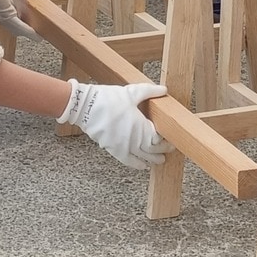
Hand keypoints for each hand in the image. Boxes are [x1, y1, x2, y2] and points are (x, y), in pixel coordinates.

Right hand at [0, 0, 42, 41]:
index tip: (39, 38)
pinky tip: (18, 12)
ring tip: (29, 22)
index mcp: (5, 12)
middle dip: (25, 31)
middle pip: (15, 29)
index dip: (31, 33)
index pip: (21, 28)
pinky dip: (13, 18)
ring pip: (9, 24)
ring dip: (19, 25)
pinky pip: (4, 17)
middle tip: (36, 32)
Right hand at [58, 80, 173, 168]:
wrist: (86, 107)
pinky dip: (136, 164)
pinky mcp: (113, 149)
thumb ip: (150, 91)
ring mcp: (123, 146)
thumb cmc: (108, 99)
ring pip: (142, 157)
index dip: (165, 140)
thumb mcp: (132, 92)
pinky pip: (127, 160)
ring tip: (160, 160)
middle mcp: (133, 140)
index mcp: (141, 127)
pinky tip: (143, 166)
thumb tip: (164, 90)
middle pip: (152, 150)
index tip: (171, 138)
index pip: (158, 139)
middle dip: (162, 150)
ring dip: (152, 159)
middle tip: (169, 149)